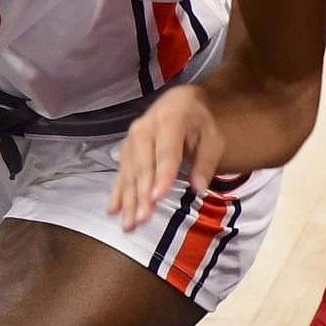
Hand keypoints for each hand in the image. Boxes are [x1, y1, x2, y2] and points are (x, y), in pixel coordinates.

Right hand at [108, 85, 223, 230]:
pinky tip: (113, 210)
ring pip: (129, 171)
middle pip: (143, 165)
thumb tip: (199, 188)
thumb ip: (206, 162)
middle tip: (142, 219)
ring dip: (128, 198)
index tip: (157, 198)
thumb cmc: (198, 121)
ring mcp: (131, 138)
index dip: (161, 175)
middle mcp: (145, 128)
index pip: (166, 152)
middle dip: (142, 193)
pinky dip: (117, 192)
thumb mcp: (212, 137)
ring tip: (129, 223)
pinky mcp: (125, 148)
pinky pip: (120, 172)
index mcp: (170, 120)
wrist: (178, 101)